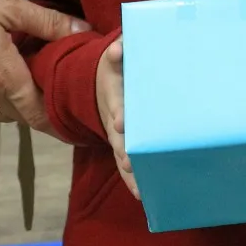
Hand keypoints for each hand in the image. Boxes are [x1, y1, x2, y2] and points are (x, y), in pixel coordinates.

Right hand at [0, 0, 84, 133]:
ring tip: (34, 83)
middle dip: (40, 111)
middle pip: (20, 114)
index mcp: (6, 78)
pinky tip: (2, 70)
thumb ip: (47, 22)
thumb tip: (84, 31)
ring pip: (0, 107)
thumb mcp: (10, 5)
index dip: (58, 123)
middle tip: (60, 97)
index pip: (37, 114)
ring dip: (17, 102)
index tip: (76, 124)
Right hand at [95, 38, 139, 200]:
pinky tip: (142, 196)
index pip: (116, 104)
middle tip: (130, 163)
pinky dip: (133, 181)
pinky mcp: (125, 146)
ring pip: (122, 156)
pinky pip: (127, 165)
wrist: (103, 84)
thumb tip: (117, 49)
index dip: (118, 113)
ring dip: (129, 172)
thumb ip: (119, 50)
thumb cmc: (120, 68)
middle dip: (123, 150)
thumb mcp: (117, 55)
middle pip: (118, 137)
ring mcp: (119, 136)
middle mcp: (115, 119)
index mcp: (115, 94)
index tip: (120, 122)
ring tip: (139, 189)